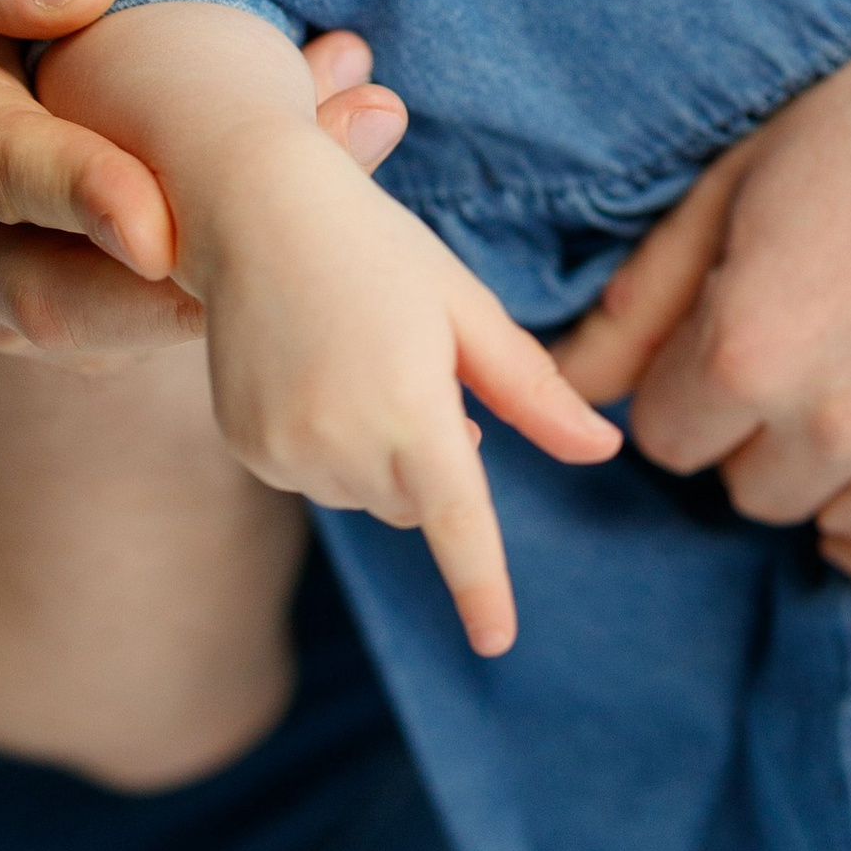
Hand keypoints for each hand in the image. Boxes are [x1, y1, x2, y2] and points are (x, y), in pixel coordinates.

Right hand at [0, 0, 408, 362]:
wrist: (27, 69)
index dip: (70, 190)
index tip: (152, 223)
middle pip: (46, 297)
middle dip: (160, 293)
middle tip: (270, 259)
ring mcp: (16, 296)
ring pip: (119, 334)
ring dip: (233, 278)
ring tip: (345, 171)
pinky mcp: (89, 328)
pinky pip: (165, 329)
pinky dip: (256, 276)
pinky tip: (346, 197)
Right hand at [193, 130, 620, 655]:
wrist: (253, 207)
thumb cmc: (378, 249)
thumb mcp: (467, 310)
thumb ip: (534, 392)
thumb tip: (603, 452)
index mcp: (410, 408)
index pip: (455, 524)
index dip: (480, 588)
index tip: (497, 643)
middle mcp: (341, 442)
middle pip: (417, 506)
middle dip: (432, 461)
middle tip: (414, 369)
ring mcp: (284, 452)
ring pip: (367, 496)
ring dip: (380, 453)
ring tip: (355, 358)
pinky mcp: (247, 447)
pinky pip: (313, 478)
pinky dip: (328, 443)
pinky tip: (312, 370)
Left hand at [558, 0, 850, 610]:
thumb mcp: (740, 183)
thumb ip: (645, 297)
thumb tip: (568, 383)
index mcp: (747, 350)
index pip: (669, 435)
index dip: (698, 381)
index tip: (746, 330)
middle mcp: (833, 423)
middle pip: (747, 486)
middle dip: (766, 424)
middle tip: (827, 337)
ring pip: (833, 518)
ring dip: (841, 466)